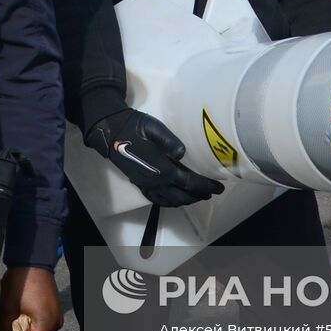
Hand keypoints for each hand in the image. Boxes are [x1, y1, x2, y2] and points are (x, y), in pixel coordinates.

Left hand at [0, 266, 62, 330]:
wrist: (32, 261)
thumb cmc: (20, 283)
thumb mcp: (8, 308)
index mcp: (45, 324)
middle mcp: (55, 323)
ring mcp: (57, 316)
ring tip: (9, 323)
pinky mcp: (55, 310)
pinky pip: (42, 325)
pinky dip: (30, 326)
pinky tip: (19, 317)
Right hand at [85, 109, 225, 206]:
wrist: (111, 132)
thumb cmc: (134, 127)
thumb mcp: (153, 127)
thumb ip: (169, 140)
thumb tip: (182, 153)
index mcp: (162, 168)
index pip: (189, 182)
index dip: (205, 186)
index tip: (218, 187)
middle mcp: (155, 181)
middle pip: (182, 195)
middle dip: (198, 195)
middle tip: (211, 192)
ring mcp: (146, 185)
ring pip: (170, 200)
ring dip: (186, 200)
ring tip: (197, 196)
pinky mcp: (139, 184)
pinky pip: (157, 200)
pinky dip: (169, 203)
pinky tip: (175, 199)